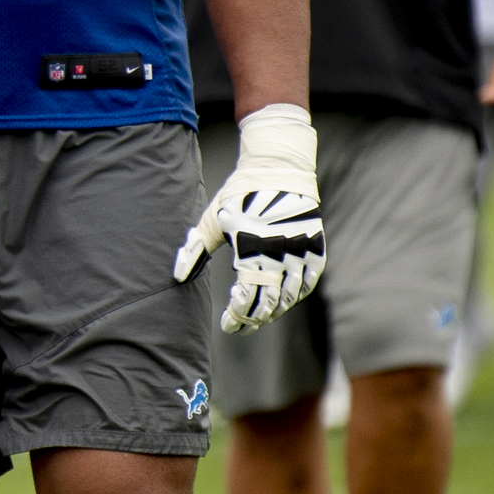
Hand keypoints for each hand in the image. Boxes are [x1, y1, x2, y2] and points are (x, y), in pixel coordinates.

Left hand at [173, 103, 326, 333]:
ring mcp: (301, 253)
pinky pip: (306, 284)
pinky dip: (293, 297)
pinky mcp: (315, 249)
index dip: (237, 317)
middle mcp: (280, 255)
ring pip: (289, 298)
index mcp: (252, 250)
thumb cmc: (240, 193)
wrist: (279, 168)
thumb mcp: (213, 219)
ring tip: (257, 316)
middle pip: (269, 304)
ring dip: (273, 311)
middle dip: (253, 319)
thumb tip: (177, 275)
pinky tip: (280, 300)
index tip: (228, 324)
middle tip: (240, 325)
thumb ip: (195, 249)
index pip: (246, 300)